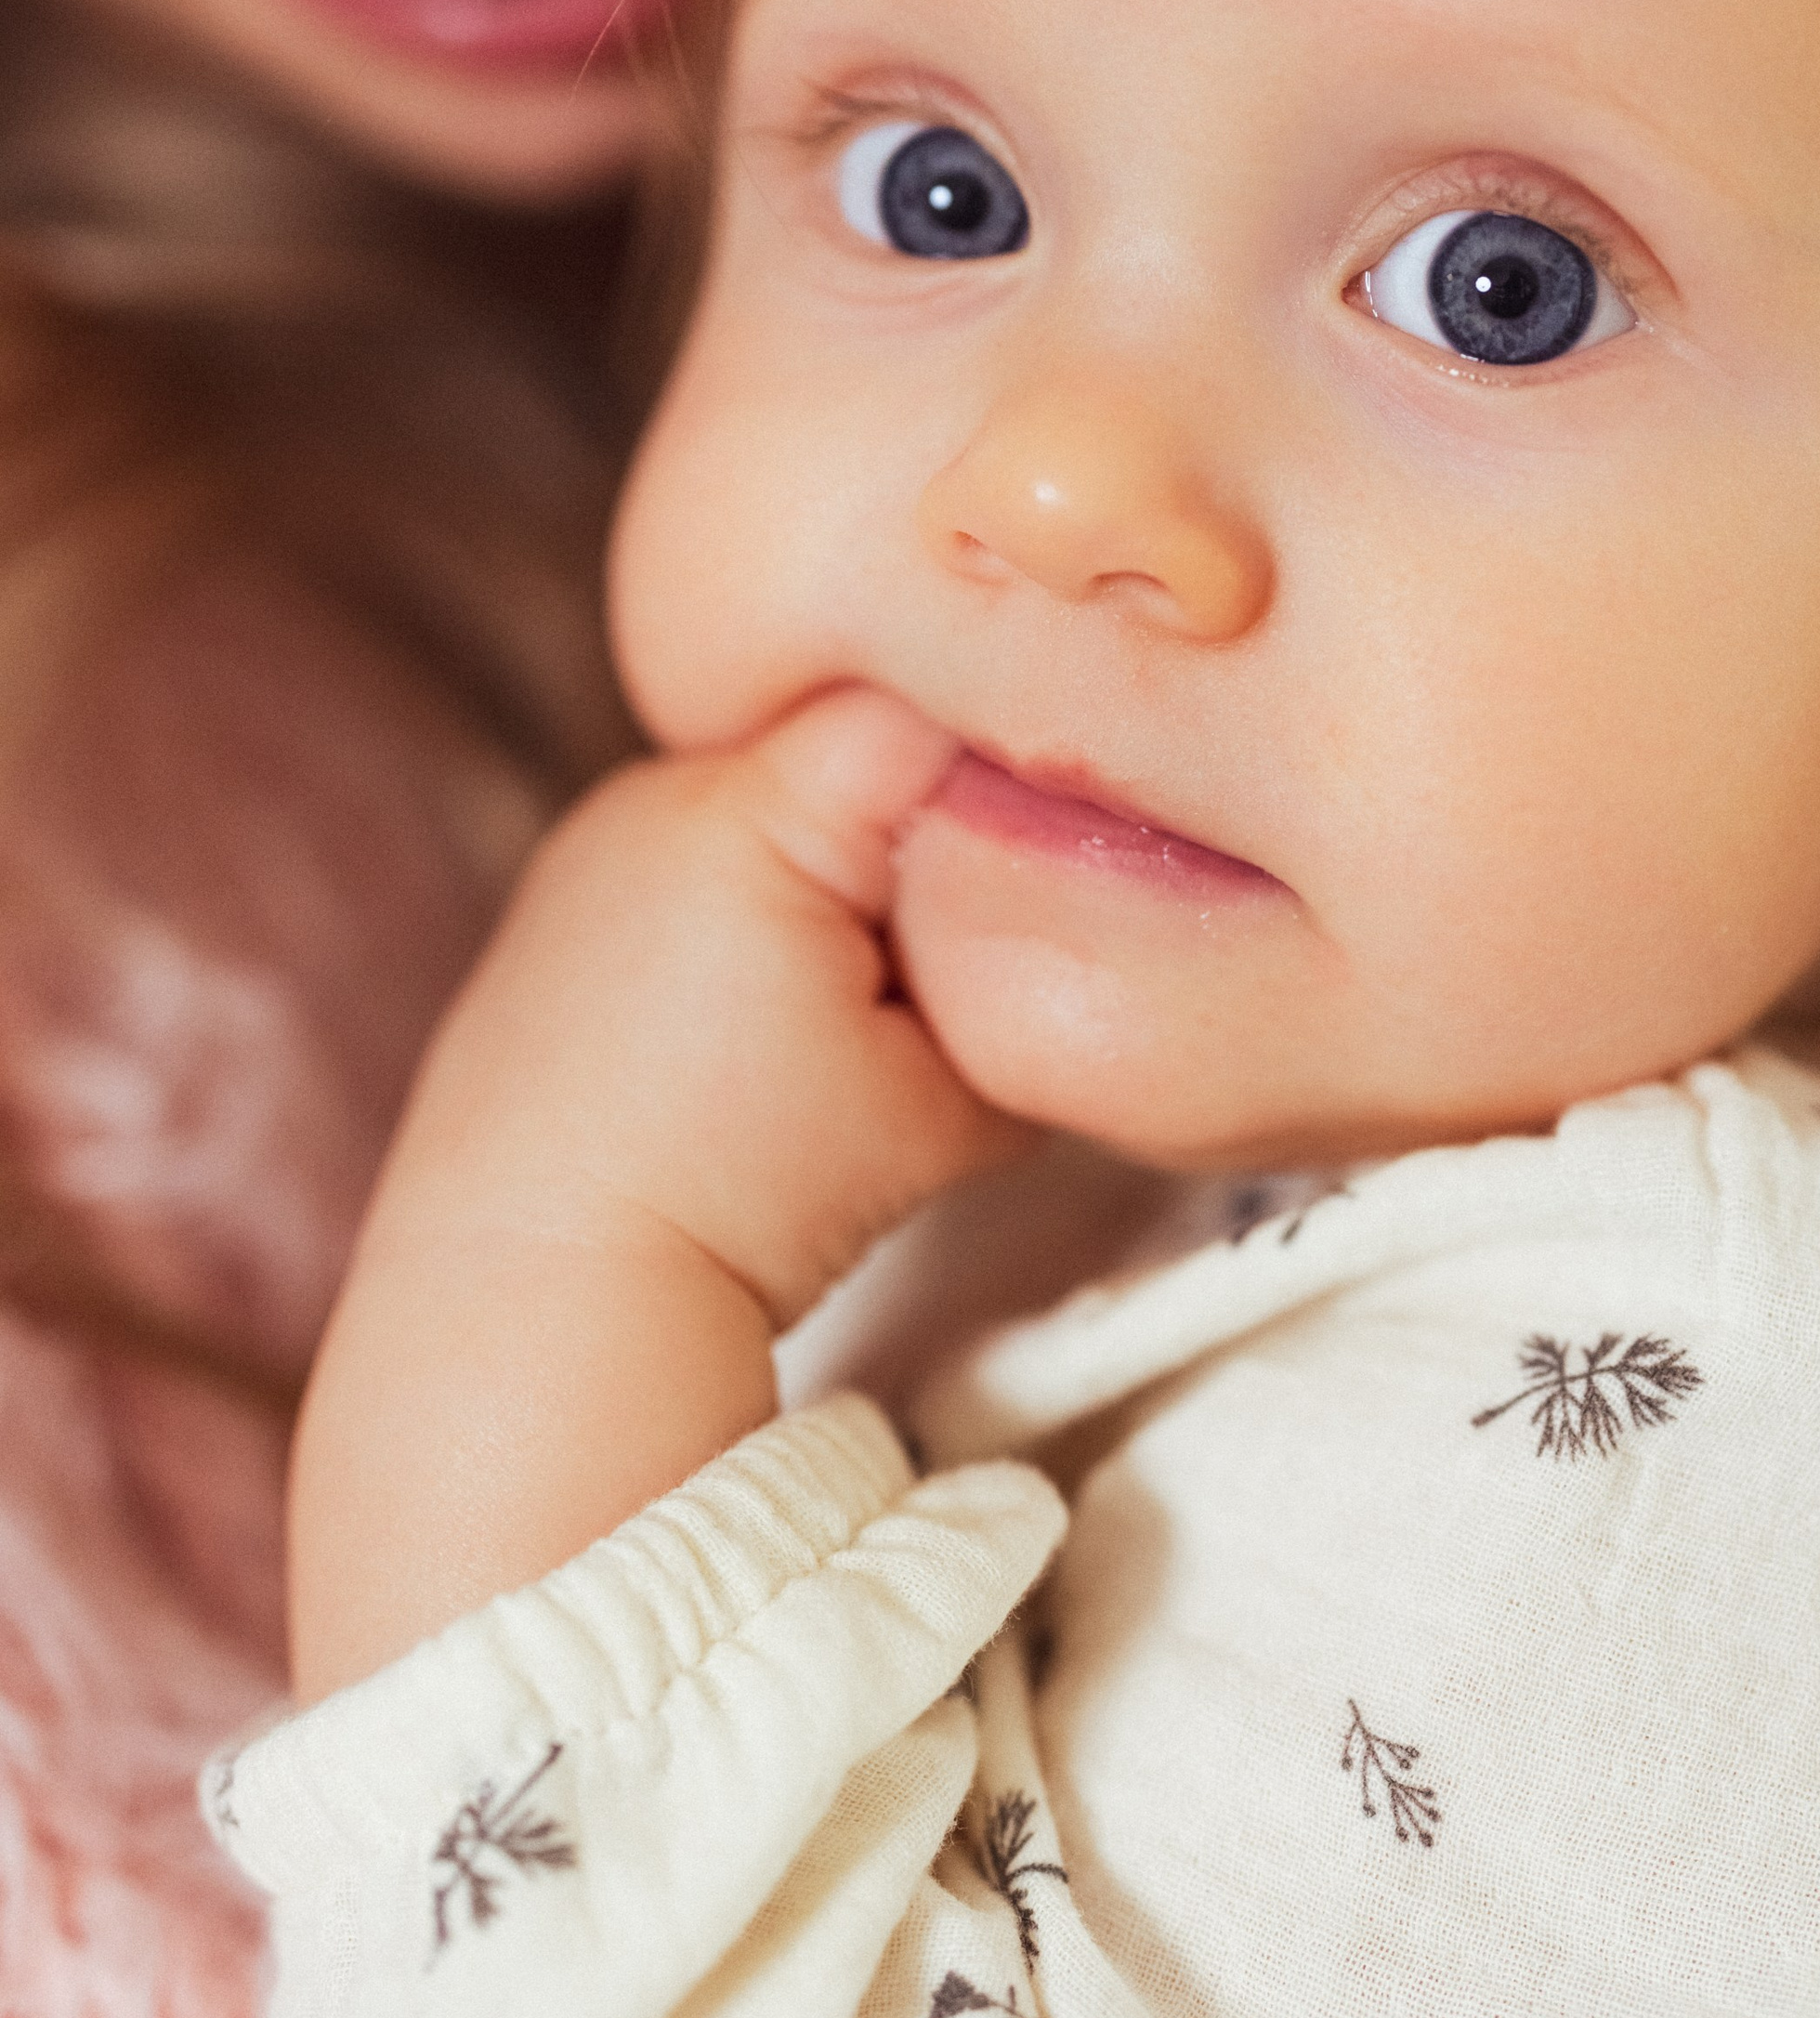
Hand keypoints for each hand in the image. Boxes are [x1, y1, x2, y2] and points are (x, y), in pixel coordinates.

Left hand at [290, 689, 1028, 1694]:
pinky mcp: (564, 900)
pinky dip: (758, 906)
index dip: (1012, 785)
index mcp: (754, 811)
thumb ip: (1024, 998)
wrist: (542, 1295)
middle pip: (854, 754)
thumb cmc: (748, 1199)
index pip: (932, 722)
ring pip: (780, 803)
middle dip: (927, 837)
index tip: (1054, 870)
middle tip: (963, 949)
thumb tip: (1079, 947)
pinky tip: (766, 1012)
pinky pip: (703, 854)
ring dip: (837, 872)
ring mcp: (599, 839)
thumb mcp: (950, 1100)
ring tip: (852, 999)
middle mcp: (660, 790)